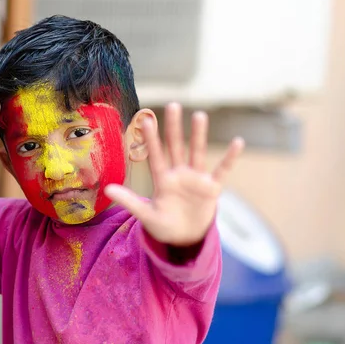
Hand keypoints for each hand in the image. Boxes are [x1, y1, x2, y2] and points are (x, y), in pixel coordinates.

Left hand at [105, 103, 244, 246]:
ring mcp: (196, 179)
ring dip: (199, 135)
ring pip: (197, 153)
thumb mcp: (146, 215)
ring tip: (199, 115)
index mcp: (162, 180)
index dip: (152, 139)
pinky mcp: (212, 188)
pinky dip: (230, 158)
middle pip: (176, 147)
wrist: (185, 238)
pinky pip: (222, 170)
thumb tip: (106, 189)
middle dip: (174, 128)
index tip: (146, 120)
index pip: (156, 155)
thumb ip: (129, 201)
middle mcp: (179, 175)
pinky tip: (238, 142)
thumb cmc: (164, 225)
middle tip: (172, 105)